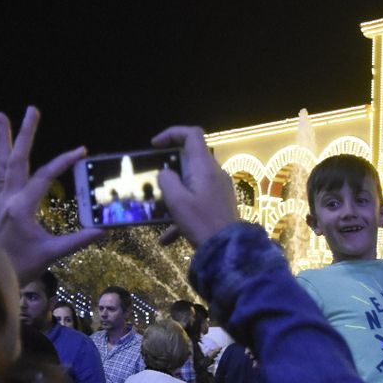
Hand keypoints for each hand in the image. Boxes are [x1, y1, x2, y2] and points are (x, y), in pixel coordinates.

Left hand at [0, 108, 102, 282]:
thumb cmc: (22, 266)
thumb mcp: (52, 254)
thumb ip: (78, 240)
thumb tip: (104, 230)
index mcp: (21, 207)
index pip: (44, 177)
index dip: (63, 162)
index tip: (81, 151)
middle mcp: (8, 198)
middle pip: (16, 159)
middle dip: (23, 133)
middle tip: (31, 110)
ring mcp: (1, 200)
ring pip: (1, 163)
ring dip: (1, 139)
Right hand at [148, 125, 237, 247]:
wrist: (227, 249)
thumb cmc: (201, 222)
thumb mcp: (176, 200)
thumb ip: (167, 180)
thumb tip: (165, 173)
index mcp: (204, 167)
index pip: (192, 134)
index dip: (172, 133)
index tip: (155, 145)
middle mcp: (214, 173)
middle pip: (190, 159)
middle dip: (170, 169)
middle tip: (155, 181)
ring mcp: (218, 189)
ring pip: (191, 183)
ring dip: (174, 194)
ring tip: (159, 209)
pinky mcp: (219, 204)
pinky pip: (197, 201)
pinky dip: (182, 214)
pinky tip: (167, 238)